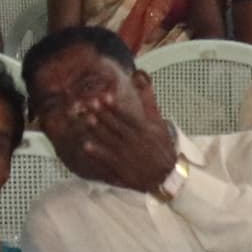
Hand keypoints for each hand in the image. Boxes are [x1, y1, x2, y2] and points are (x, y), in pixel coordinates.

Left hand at [56, 97, 177, 193]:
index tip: (104, 97)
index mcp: (144, 129)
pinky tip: (86, 145)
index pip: (128, 117)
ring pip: (110, 140)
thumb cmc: (160, 144)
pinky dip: (98, 152)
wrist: (165, 174)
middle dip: (102, 115)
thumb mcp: (157, 122)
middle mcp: (135, 141)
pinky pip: (108, 158)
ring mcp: (128, 154)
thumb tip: (141, 76)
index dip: (115, 107)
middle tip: (89, 104)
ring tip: (87, 119)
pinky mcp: (122, 167)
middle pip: (117, 126)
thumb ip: (148, 100)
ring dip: (98, 130)